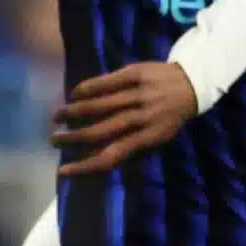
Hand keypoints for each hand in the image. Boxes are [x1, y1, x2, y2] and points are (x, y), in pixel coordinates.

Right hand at [51, 62, 196, 174]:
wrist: (192, 83)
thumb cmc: (169, 115)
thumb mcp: (157, 136)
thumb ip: (131, 146)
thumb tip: (96, 159)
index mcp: (148, 138)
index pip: (111, 156)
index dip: (85, 166)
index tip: (63, 171)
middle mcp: (142, 118)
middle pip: (99, 131)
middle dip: (72, 138)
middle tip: (54, 140)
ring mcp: (138, 95)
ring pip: (98, 106)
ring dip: (73, 112)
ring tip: (56, 116)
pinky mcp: (134, 74)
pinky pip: (105, 82)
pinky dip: (86, 89)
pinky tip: (73, 94)